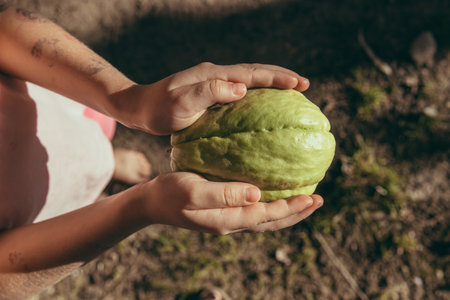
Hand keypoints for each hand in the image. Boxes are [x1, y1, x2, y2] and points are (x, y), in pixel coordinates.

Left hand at [111, 62, 309, 134]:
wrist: (140, 108)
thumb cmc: (158, 109)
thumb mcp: (181, 103)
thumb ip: (209, 93)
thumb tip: (242, 88)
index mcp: (213, 74)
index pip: (251, 72)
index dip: (276, 77)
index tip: (299, 84)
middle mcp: (216, 75)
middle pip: (255, 72)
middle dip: (280, 77)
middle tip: (304, 86)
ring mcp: (213, 83)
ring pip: (249, 80)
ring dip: (270, 84)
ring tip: (291, 94)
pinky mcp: (210, 94)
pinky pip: (240, 92)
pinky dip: (256, 95)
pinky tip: (262, 107)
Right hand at [135, 172, 322, 234]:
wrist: (150, 203)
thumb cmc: (168, 193)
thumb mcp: (192, 191)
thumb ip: (223, 194)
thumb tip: (257, 194)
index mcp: (226, 220)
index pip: (266, 216)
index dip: (290, 208)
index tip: (312, 198)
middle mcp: (230, 223)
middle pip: (271, 222)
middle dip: (296, 213)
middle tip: (318, 201)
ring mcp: (227, 220)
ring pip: (264, 218)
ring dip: (286, 211)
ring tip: (305, 200)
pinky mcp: (222, 212)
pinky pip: (253, 211)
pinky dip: (270, 206)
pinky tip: (274, 194)